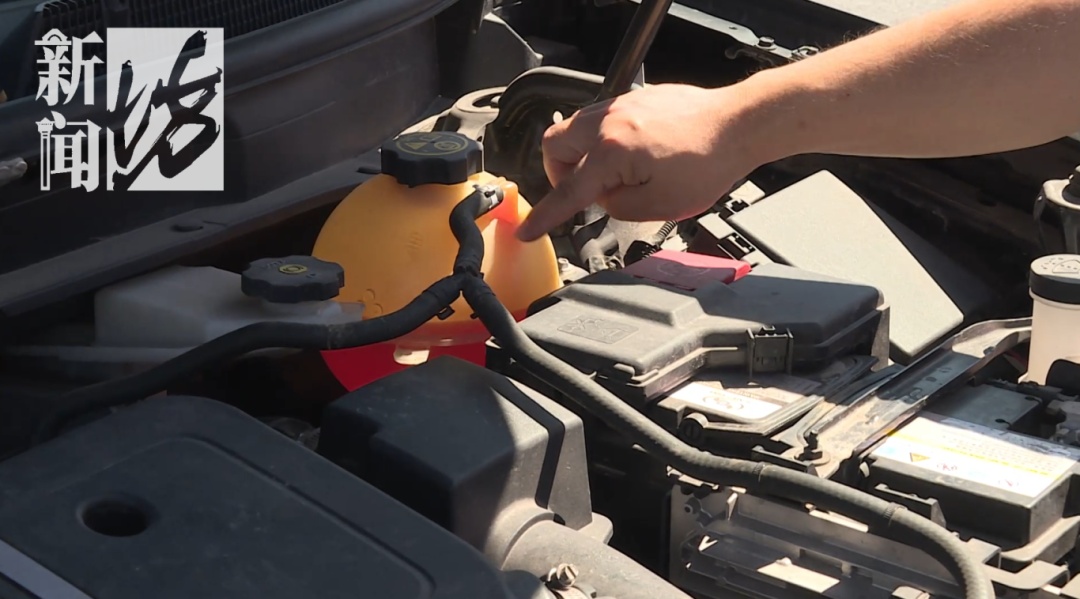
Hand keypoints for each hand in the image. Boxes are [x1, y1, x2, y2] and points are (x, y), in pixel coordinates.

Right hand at [516, 83, 765, 240]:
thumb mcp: (660, 206)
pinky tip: (632, 156)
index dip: (544, 217)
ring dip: (581, 156)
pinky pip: (600, 120)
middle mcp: (609, 123)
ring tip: (614, 176)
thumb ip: (619, 208)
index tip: (527, 230)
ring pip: (574, 128)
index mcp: (610, 152)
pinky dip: (603, 141)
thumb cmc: (709, 162)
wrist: (739, 125)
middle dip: (559, 174)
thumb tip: (605, 200)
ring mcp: (621, 106)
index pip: (567, 192)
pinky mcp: (636, 99)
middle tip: (586, 194)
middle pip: (554, 146)